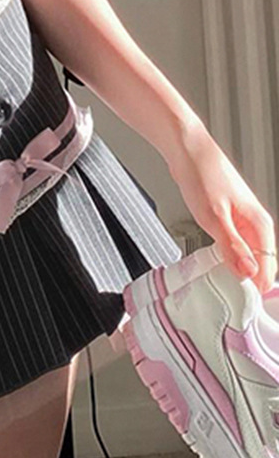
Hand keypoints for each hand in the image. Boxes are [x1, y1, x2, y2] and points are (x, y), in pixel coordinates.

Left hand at [166, 123, 277, 294]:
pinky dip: (228, 256)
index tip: (245, 305)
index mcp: (259, 223)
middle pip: (261, 261)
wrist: (187, 151)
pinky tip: (217, 264)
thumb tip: (248, 271)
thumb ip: (231, 245)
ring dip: (239, 270)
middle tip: (234, 303)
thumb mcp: (213, 217)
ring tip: (226, 289)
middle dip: (250, 281)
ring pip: (248, 253)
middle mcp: (255, 222)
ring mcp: (241, 219)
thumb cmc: (201, 176)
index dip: (257, 286)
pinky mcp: (227, 216)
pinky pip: (234, 244)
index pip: (268, 265)